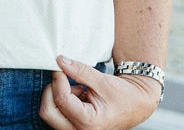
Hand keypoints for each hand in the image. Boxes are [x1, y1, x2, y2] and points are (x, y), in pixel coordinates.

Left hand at [39, 55, 161, 129]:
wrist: (135, 105)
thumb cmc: (122, 95)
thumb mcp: (102, 80)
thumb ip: (80, 70)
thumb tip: (60, 60)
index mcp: (89, 123)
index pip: (61, 99)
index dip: (58, 79)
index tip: (61, 64)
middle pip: (48, 111)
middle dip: (52, 90)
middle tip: (64, 76)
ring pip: (50, 113)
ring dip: (58, 95)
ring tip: (78, 88)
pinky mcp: (73, 127)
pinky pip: (57, 113)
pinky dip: (62, 99)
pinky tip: (79, 94)